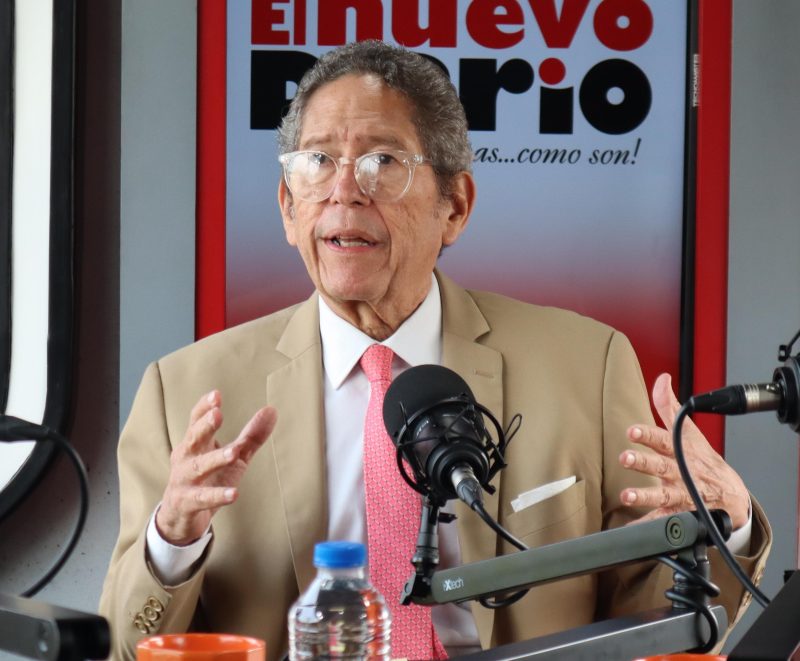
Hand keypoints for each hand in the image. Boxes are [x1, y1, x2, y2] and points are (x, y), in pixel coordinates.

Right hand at [156, 390, 276, 544]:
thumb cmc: (208, 479)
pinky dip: (218, 495)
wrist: (180, 517)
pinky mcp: (187, 503)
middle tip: (217, 413)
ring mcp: (184, 481)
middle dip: (205, 426)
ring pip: (199, 467)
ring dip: (215, 459)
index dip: (204, 408)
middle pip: (194, 439)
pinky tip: (234, 493)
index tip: (216, 395)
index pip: (195, 421)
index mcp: (195, 444)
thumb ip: (251, 436)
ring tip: (233, 453)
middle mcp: (186, 458)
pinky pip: (202, 499)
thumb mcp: (233, 457)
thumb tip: (272, 410)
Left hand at [619, 373, 749, 528]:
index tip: (633, 430)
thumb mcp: (689, 432)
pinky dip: (647, 527)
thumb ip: (669, 407)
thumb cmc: (704, 461)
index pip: (663, 439)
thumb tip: (661, 379)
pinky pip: (662, 522)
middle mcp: (680, 472)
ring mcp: (681, 495)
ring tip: (627, 496)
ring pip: (663, 495)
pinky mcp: (680, 514)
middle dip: (644, 463)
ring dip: (645, 496)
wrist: (732, 496)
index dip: (648, 434)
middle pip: (662, 466)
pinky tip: (629, 529)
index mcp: (680, 451)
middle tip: (626, 458)